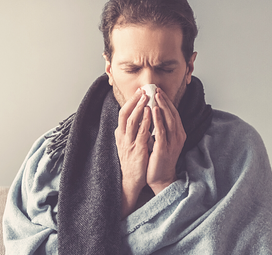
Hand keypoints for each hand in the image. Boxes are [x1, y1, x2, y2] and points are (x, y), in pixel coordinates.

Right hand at [115, 89, 150, 216]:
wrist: (131, 180)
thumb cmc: (133, 161)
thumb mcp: (129, 143)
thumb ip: (132, 130)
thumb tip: (139, 116)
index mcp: (121, 135)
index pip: (123, 113)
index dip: (130, 101)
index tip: (139, 91)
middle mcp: (122, 137)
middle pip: (125, 114)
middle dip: (134, 101)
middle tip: (143, 90)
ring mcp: (129, 144)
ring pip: (131, 122)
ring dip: (139, 108)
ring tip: (146, 97)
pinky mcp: (137, 150)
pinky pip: (141, 133)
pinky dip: (145, 121)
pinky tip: (150, 113)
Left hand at [146, 88, 186, 193]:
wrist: (160, 178)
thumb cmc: (159, 159)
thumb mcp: (163, 140)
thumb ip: (161, 128)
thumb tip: (154, 112)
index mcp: (178, 134)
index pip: (173, 113)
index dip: (166, 101)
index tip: (158, 91)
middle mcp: (178, 136)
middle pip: (172, 114)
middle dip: (164, 100)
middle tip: (156, 89)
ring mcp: (172, 143)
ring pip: (168, 120)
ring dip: (162, 106)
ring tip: (155, 95)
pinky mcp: (164, 149)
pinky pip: (161, 131)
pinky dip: (158, 120)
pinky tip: (154, 111)